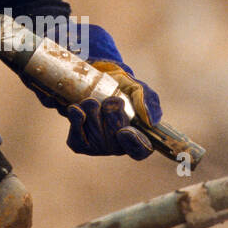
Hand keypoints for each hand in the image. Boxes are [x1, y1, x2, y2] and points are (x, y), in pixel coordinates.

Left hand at [14, 22, 162, 158]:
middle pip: (114, 137)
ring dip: (92, 111)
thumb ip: (147, 100)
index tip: (125, 131)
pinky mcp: (79, 143)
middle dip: (110, 114)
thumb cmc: (118, 84)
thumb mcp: (135, 86)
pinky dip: (76, 118)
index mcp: (137, 135)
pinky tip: (76, 108)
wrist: (88, 77)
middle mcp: (117, 145)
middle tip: (109, 99)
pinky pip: (77, 136)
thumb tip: (151, 121)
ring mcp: (97, 147)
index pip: (140, 150)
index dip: (134, 143)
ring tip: (92, 99)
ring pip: (95, 133)